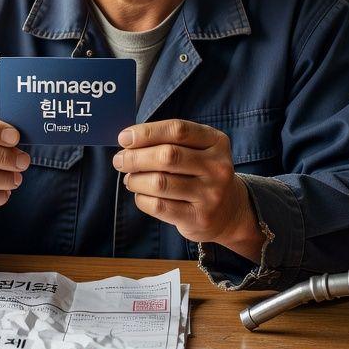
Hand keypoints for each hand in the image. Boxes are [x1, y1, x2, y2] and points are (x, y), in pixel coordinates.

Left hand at [113, 119, 262, 261]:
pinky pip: (158, 206)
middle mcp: (217, 167)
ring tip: (130, 179)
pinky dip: (142, 198)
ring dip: (135, 180)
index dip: (147, 132)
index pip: (178, 130)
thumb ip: (168, 141)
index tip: (124, 138)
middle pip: (167, 156)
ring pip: (159, 183)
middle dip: (135, 157)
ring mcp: (210, 194)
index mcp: (216, 142)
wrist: (229, 212)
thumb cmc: (201, 173)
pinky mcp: (199, 218)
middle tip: (119, 160)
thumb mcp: (197, 150)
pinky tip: (141, 194)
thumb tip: (127, 141)